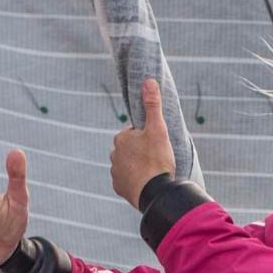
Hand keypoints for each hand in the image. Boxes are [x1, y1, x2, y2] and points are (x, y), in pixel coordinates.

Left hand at [111, 78, 175, 207]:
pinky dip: (135, 182)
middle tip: (156, 159)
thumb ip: (152, 105)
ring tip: (152, 173)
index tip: (157, 146)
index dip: (147, 138)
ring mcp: (115, 172)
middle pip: (130, 150)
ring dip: (138, 167)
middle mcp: (114, 154)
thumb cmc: (156, 160)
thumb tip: (148, 80)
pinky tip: (145, 184)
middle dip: (141, 152)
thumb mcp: (158, 129)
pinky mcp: (119, 188)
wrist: (154, 192)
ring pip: (128, 165)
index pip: (134, 133)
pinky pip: (126, 182)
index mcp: (121, 138)